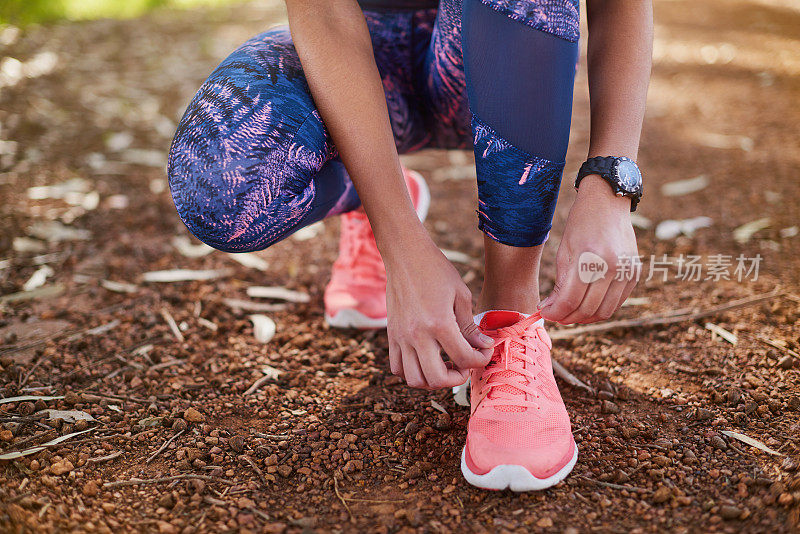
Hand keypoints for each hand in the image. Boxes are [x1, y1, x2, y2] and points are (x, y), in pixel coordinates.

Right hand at [384, 238, 492, 388]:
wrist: (405, 254)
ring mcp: (401, 337)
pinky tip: (426, 360)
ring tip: (445, 365)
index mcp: (439, 323)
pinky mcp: (391, 335)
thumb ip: (470, 326)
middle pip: (437, 378)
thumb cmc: (436, 270)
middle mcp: (417, 334)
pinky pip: (397, 368)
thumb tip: (483, 347)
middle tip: (464, 366)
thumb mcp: (461, 295)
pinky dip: (412, 372)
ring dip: (433, 380)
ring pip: (414, 379)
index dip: (480, 360)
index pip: (464, 358)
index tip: (484, 351)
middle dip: (456, 378)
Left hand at [539, 174, 640, 323]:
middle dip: (567, 317)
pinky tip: (586, 304)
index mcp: (589, 259)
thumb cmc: (581, 224)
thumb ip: (560, 283)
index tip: (545, 312)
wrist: (608, 201)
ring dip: (584, 318)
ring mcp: (627, 272)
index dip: (555, 312)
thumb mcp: (564, 251)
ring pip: (604, 311)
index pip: (570, 299)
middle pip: (587, 309)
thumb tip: (552, 309)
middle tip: (555, 315)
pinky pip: (617, 302)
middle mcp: (612, 267)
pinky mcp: (635, 274)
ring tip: (569, 313)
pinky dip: (600, 309)